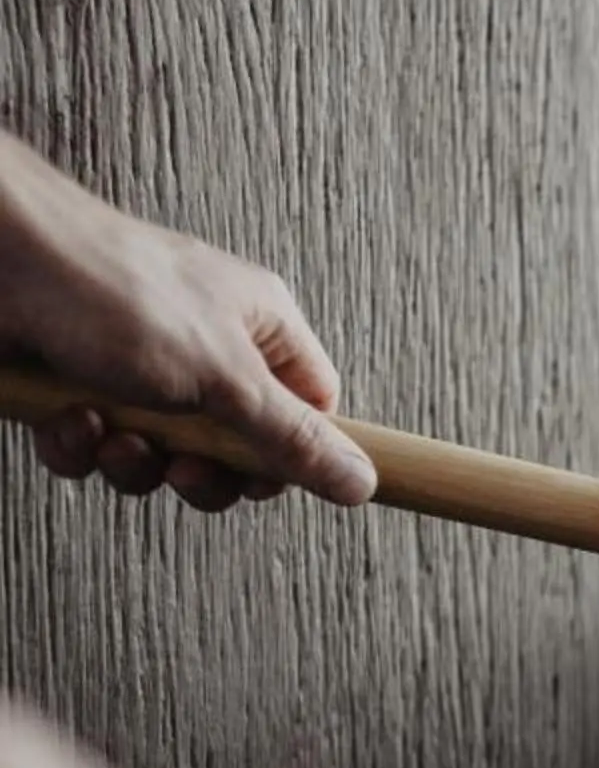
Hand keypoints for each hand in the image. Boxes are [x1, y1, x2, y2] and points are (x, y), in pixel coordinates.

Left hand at [0, 132, 374, 512]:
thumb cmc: (107, 287)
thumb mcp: (223, 379)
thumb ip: (292, 438)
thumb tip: (362, 479)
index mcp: (258, 327)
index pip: (310, 410)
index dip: (291, 456)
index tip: (263, 480)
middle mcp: (204, 345)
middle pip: (235, 448)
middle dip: (201, 471)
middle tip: (182, 467)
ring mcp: (139, 366)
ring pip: (162, 455)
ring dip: (133, 461)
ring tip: (112, 433)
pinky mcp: (80, 384)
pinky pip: (99, 445)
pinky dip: (80, 444)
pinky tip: (67, 417)